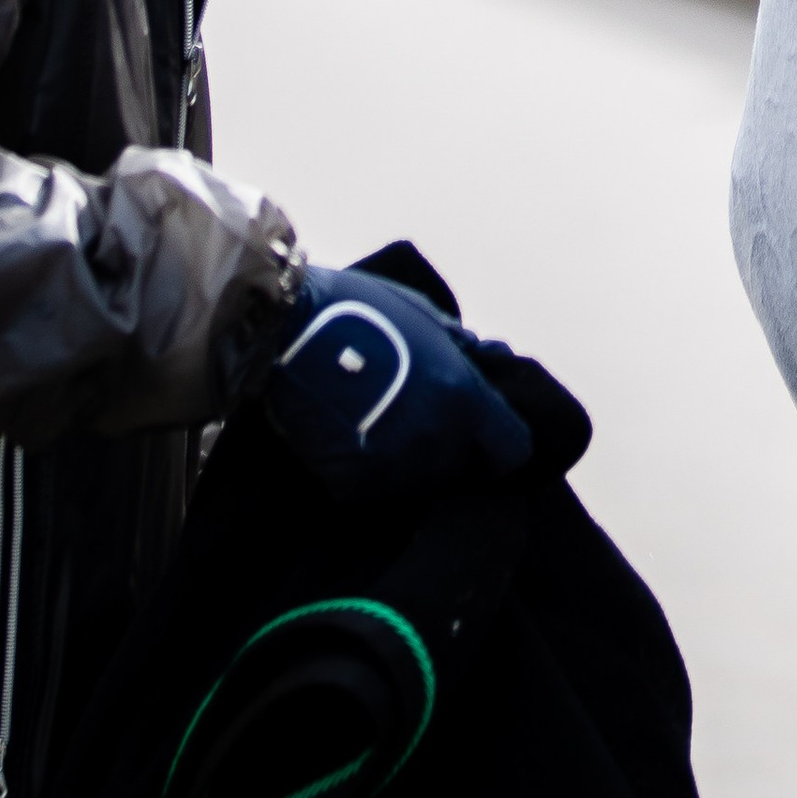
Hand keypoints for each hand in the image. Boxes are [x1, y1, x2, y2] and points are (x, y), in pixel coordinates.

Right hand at [263, 266, 532, 506]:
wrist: (284, 328)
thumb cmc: (356, 309)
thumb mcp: (421, 314)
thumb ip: (459, 347)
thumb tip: (487, 359)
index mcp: (464, 396)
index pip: (512, 450)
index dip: (497, 444)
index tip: (481, 438)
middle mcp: (437, 437)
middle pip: (460, 467)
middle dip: (446, 449)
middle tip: (412, 421)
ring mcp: (395, 465)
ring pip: (417, 482)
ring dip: (405, 463)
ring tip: (374, 426)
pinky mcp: (352, 482)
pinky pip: (371, 489)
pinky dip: (362, 472)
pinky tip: (346, 440)